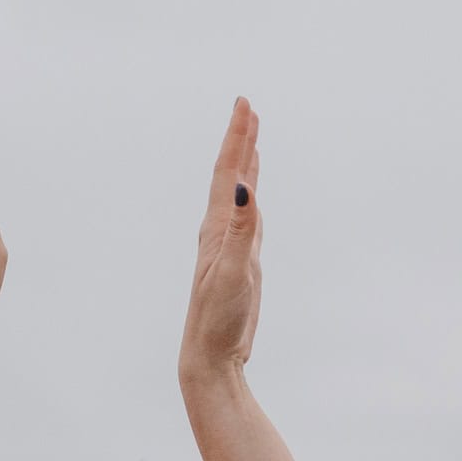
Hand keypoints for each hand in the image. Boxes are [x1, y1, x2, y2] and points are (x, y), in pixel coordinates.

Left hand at [178, 97, 261, 379]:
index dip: (237, 138)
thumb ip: (241, 229)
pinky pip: (246, 217)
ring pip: (238, 194)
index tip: (244, 105)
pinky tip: (251, 195)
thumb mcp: (234, 271)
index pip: (229, 173)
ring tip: (251, 141)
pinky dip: (250, 197)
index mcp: (217, 229)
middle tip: (248, 109)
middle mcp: (219, 232)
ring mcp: (229, 247)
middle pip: (231, 176)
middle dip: (241, 141)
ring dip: (245, 165)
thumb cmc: (219, 317)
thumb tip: (244, 187)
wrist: (210, 354)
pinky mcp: (239, 263)